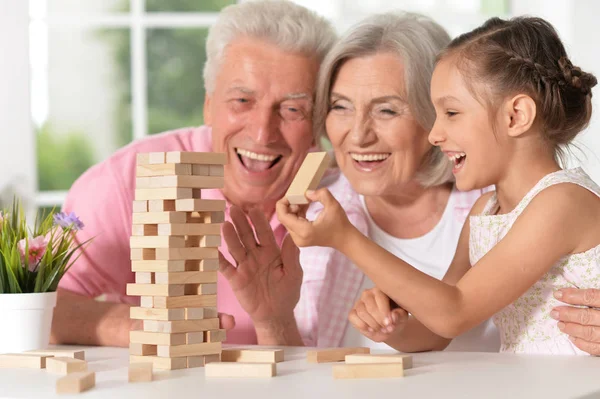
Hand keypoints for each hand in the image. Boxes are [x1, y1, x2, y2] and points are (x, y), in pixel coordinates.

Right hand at [219, 206, 302, 327]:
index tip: (254, 209)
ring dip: (230, 236)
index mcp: (271, 251)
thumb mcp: (294, 273)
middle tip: (234, 209)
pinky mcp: (235, 278)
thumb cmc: (287, 292)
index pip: (264, 233)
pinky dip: (218, 258)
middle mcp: (256, 255)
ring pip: (236, 248)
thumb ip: (291, 255)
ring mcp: (244, 266)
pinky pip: (225, 266)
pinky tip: (212, 248)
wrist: (276, 315)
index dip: (259, 221)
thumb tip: (292, 235)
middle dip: (241, 223)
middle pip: (247, 236)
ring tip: (225, 224)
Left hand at [276, 188, 351, 249]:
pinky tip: (305, 206)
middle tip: (301, 197)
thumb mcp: (333, 205)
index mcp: (304, 230)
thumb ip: (321, 194)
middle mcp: (298, 237)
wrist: (345, 239)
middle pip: (284, 218)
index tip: (292, 194)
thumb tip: (307, 193)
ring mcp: (298, 240)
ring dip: (294, 208)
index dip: (283, 203)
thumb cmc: (340, 223)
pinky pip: (292, 223)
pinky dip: (297, 214)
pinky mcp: (300, 239)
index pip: (283, 216)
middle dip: (290, 205)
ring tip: (305, 201)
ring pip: (288, 220)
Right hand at [348, 287, 408, 342]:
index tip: (390, 323)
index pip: (380, 297)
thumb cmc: (396, 318)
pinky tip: (371, 329)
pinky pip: (353, 317)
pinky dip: (362, 325)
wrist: (389, 328)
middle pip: (370, 306)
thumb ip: (399, 315)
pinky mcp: (353, 313)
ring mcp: (359, 303)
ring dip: (372, 324)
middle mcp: (368, 293)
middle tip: (387, 329)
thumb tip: (393, 316)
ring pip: (362, 312)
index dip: (384, 312)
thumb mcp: (402, 317)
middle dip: (379, 320)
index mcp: (381, 290)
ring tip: (381, 329)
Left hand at [551, 288, 599, 354]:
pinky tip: (573, 338)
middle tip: (554, 312)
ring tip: (560, 324)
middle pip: (587, 316)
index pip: (591, 297)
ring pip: (590, 333)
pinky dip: (582, 344)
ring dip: (572, 328)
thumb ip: (599, 296)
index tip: (558, 294)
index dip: (573, 295)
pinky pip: (596, 348)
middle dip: (568, 314)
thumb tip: (579, 292)